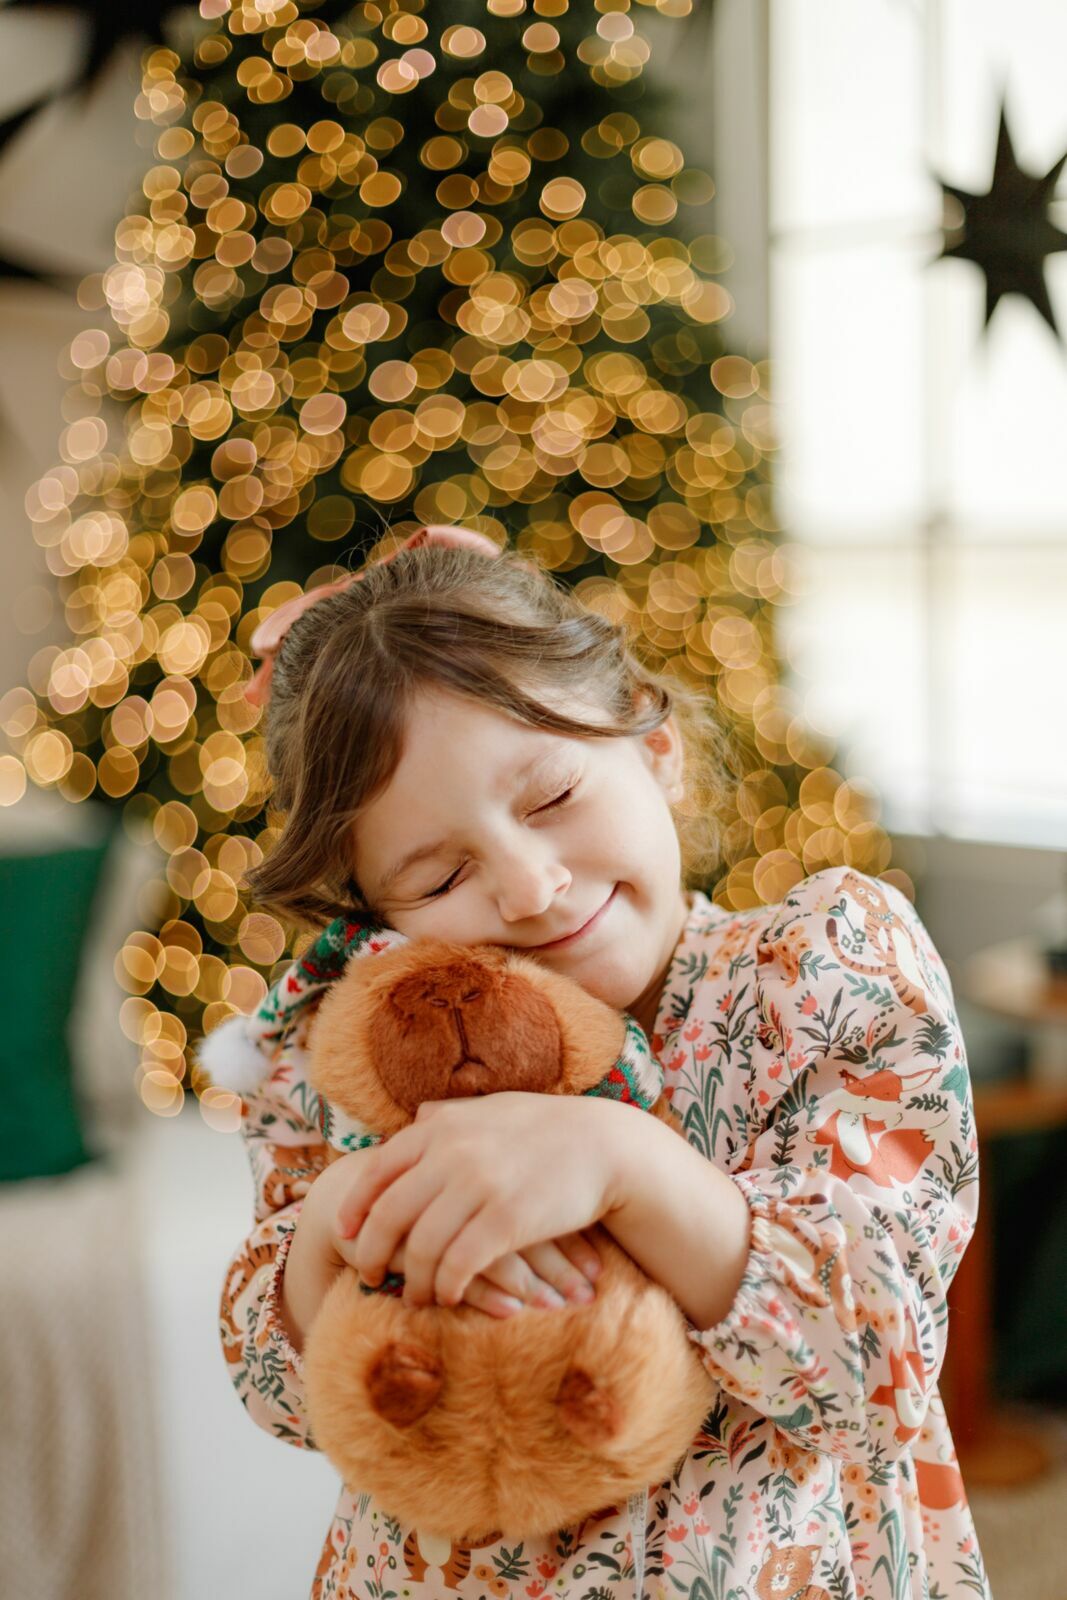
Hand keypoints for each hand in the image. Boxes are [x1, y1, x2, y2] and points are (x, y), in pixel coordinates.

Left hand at [333, 1093, 623, 1310]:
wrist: (606, 1147)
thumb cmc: (548, 1129)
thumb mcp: (492, 1109)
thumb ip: (450, 1115)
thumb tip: (416, 1116)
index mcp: (442, 1126)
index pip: (378, 1170)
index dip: (356, 1207)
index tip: (345, 1233)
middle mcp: (452, 1153)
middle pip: (390, 1215)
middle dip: (373, 1252)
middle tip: (370, 1276)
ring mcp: (479, 1186)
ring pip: (421, 1247)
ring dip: (412, 1280)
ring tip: (414, 1295)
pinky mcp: (506, 1221)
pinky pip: (458, 1265)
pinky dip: (446, 1287)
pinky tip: (449, 1296)